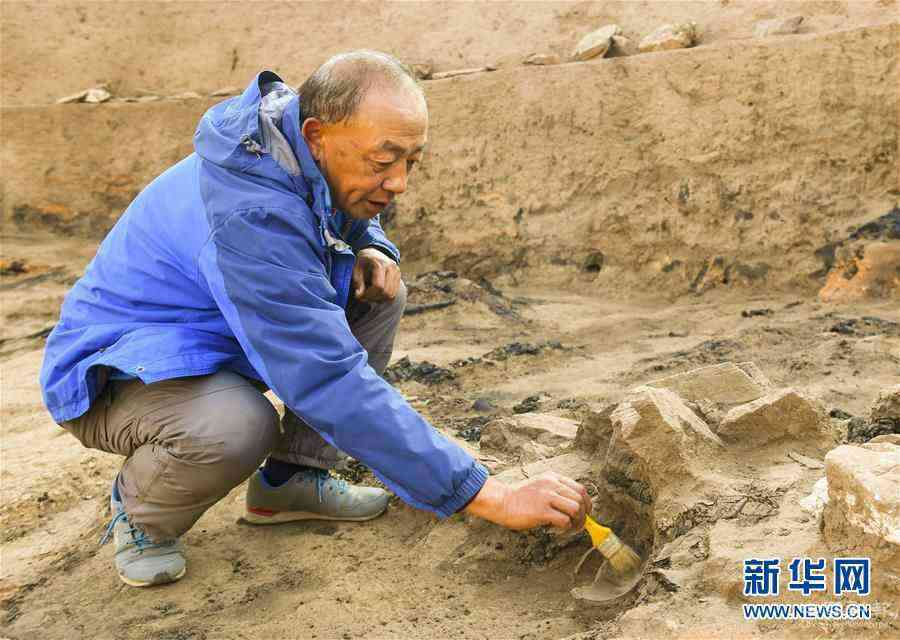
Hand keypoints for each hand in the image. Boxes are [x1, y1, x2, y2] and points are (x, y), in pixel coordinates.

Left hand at [352, 247, 400, 302]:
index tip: (359, 296)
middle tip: (363, 297)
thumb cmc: (363, 261)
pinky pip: (394, 294)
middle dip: (373, 298)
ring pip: (391, 295)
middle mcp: (391, 267)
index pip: (378, 286)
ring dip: (379, 299)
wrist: (373, 252)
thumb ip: (357, 282)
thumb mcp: (356, 269)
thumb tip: (359, 295)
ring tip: (369, 295)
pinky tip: (375, 294)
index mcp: (380, 263)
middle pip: (386, 292)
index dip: (368, 294)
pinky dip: (384, 298)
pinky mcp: (399, 277)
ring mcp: (397, 272)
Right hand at [464, 473, 591, 530]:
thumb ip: (556, 491)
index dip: (587, 503)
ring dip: (577, 522)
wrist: (502, 501)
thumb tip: (576, 507)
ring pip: (576, 509)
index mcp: (552, 478)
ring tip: (570, 528)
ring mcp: (547, 497)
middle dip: (584, 514)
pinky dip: (565, 528)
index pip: (580, 488)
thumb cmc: (520, 498)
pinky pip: (564, 520)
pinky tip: (558, 530)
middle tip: (578, 524)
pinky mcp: (541, 511)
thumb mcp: (540, 486)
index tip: (586, 512)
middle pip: (580, 499)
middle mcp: (552, 484)